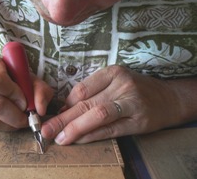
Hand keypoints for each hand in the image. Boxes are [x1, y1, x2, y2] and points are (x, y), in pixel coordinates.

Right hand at [0, 55, 52, 129]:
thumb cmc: (11, 75)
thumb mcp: (27, 75)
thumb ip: (39, 89)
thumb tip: (40, 109)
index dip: (13, 93)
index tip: (25, 100)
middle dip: (15, 115)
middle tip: (26, 115)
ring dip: (11, 124)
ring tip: (20, 119)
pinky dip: (3, 127)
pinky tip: (10, 121)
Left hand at [41, 65, 180, 144]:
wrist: (167, 98)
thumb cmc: (135, 89)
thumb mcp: (115, 82)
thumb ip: (93, 91)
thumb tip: (66, 107)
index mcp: (113, 72)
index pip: (82, 89)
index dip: (66, 104)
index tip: (56, 114)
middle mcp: (122, 85)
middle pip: (86, 103)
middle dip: (63, 118)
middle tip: (46, 130)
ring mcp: (131, 103)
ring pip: (97, 115)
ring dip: (75, 128)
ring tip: (59, 138)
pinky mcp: (139, 122)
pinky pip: (110, 130)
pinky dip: (92, 135)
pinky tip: (79, 140)